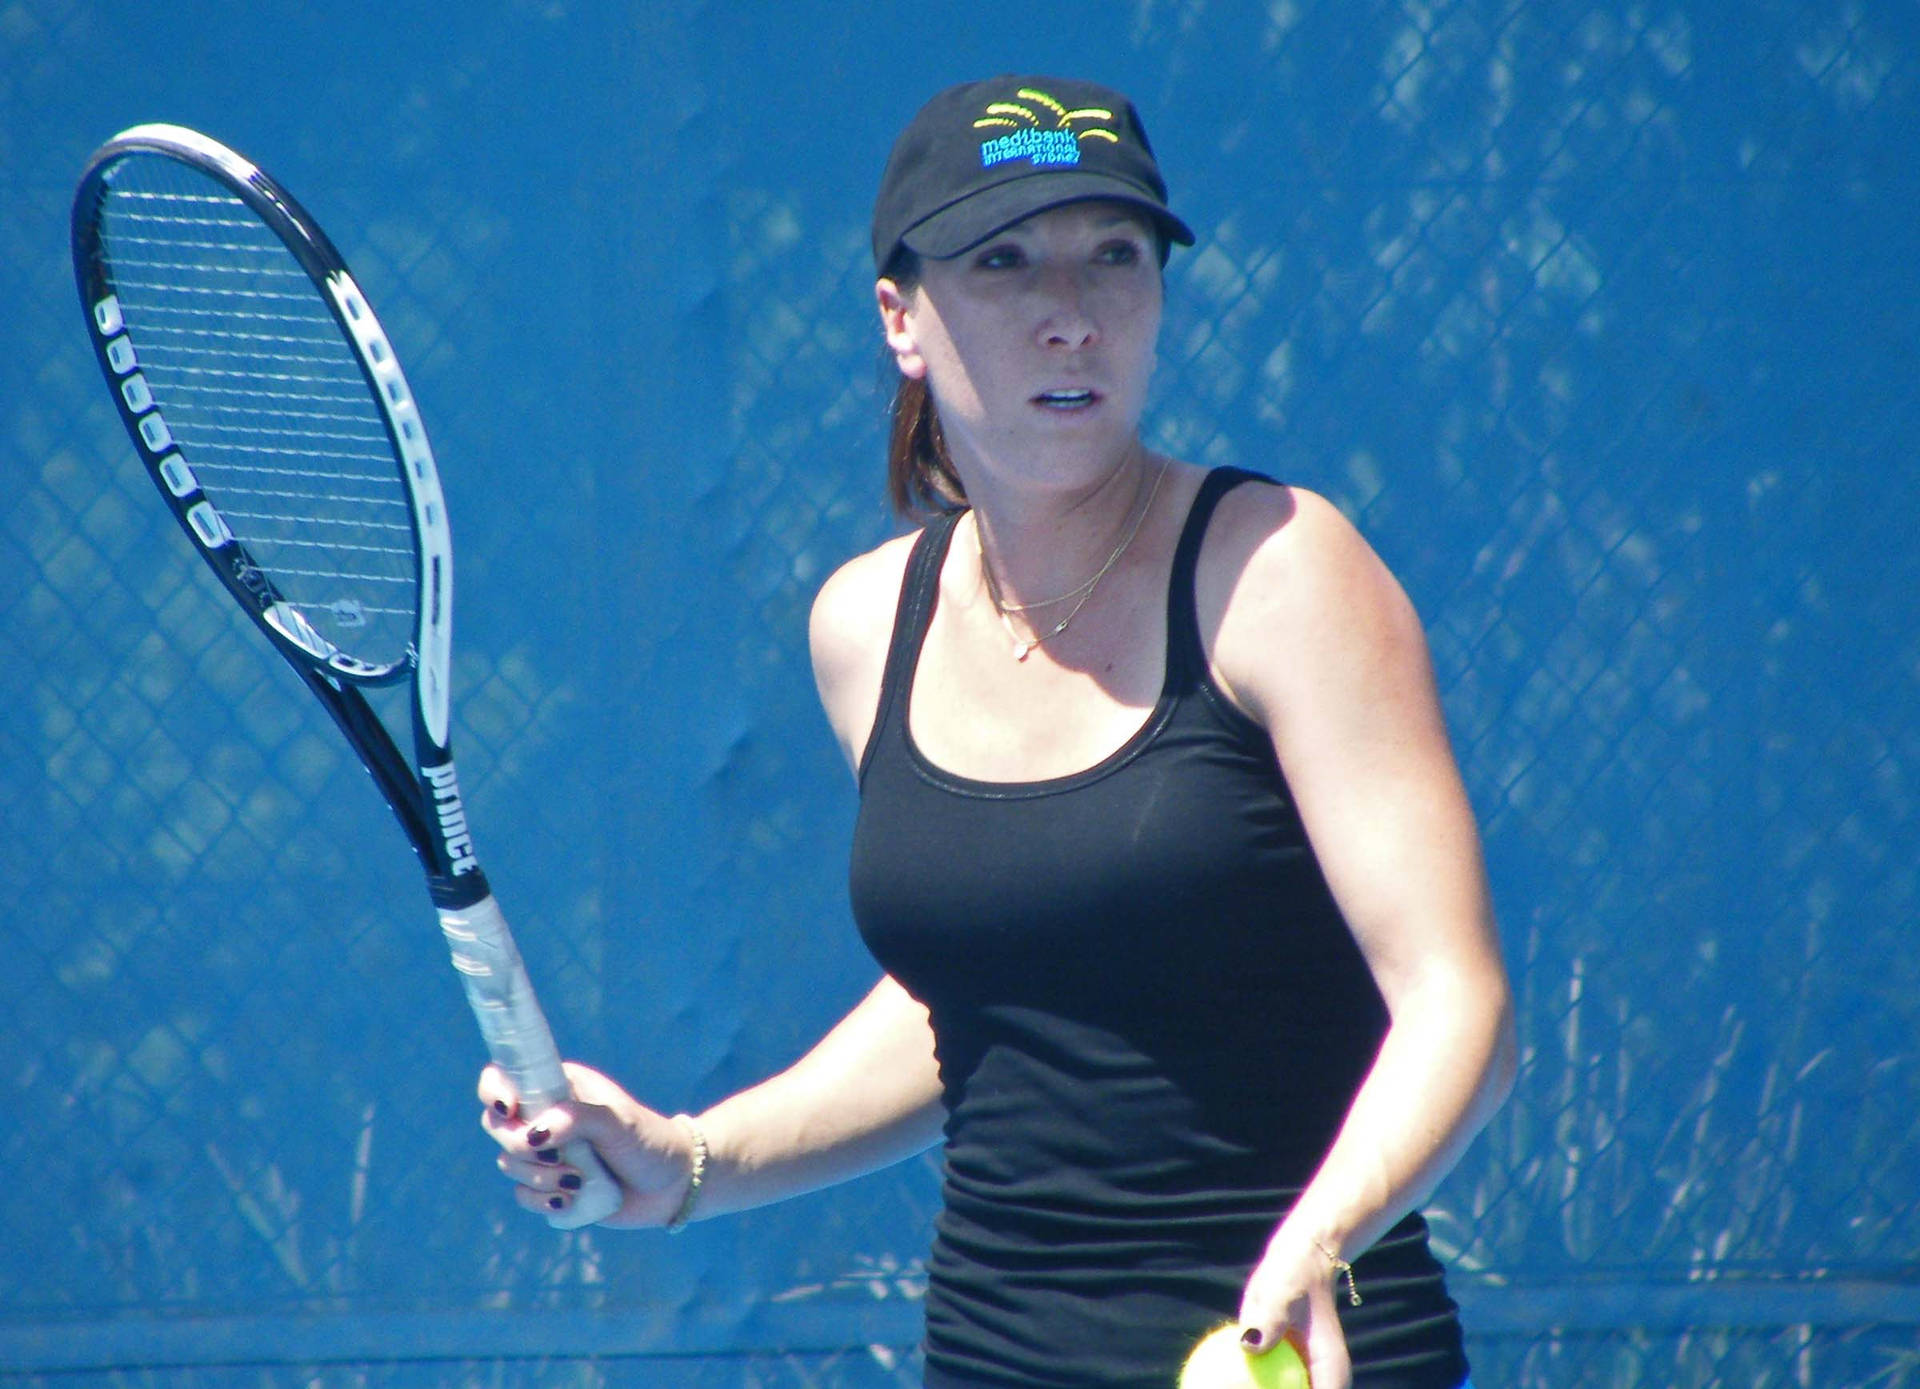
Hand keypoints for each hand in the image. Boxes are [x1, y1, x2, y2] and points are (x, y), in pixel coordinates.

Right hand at [478, 1061, 698, 1228]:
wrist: (671, 1186)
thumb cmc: (649, 1141)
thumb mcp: (619, 1122)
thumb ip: (578, 1119)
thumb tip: (533, 1133)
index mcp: (558, 1086)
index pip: (505, 1076)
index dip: (494, 1091)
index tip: (508, 1109)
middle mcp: (545, 1116)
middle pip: (496, 1125)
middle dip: (518, 1145)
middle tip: (552, 1154)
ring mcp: (545, 1154)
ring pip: (509, 1163)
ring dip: (539, 1177)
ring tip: (579, 1179)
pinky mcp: (549, 1187)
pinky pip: (523, 1196)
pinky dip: (543, 1201)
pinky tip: (572, 1199)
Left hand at [1237, 1230, 1352, 1388]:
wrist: (1301, 1263)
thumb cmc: (1292, 1275)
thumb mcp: (1281, 1289)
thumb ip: (1268, 1317)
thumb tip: (1249, 1344)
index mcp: (1331, 1376)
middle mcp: (1321, 1385)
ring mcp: (1304, 1381)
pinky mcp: (1287, 1373)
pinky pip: (1263, 1387)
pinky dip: (1241, 1387)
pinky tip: (1205, 1385)